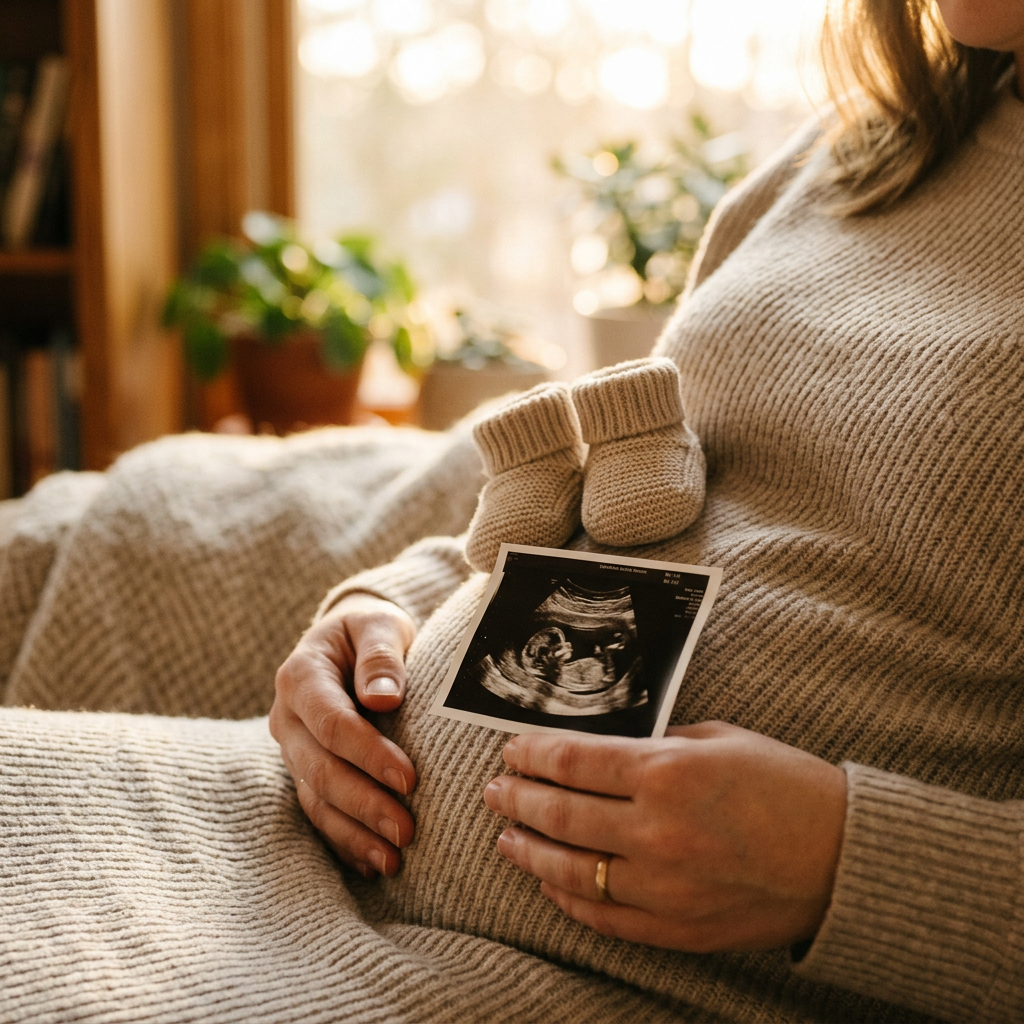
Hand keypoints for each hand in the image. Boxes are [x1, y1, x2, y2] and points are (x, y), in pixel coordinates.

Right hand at [270, 593, 417, 878]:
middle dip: (365, 804)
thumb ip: (381, 654)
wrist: (350, 640)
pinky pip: (318, 813)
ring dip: (355, 832)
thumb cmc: (371, 630)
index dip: (369, 754)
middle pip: (321, 770)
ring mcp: (293, 749)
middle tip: (407, 831)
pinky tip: (373, 864)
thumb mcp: (379, 624)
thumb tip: (384, 698)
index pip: (332, 723)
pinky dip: (344, 841)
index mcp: (300, 676)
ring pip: (316, 799)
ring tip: (394, 860)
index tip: (410, 778)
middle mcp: (287, 718)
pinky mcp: (304, 772)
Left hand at [483, 721, 846, 951]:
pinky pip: (604, 917)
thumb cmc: (787, 785)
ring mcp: (663, 886)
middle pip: (560, 812)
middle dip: (517, 798)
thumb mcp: (720, 739)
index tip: (511, 750)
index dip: (532, 754)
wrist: (844, 858)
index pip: (573, 761)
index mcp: (667, 773)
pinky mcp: (676, 927)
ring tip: (506, 836)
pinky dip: (567, 900)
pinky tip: (549, 883)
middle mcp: (656, 830)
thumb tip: (604, 751)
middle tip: (494, 789)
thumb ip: (657, 744)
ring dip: (529, 851)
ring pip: (570, 870)